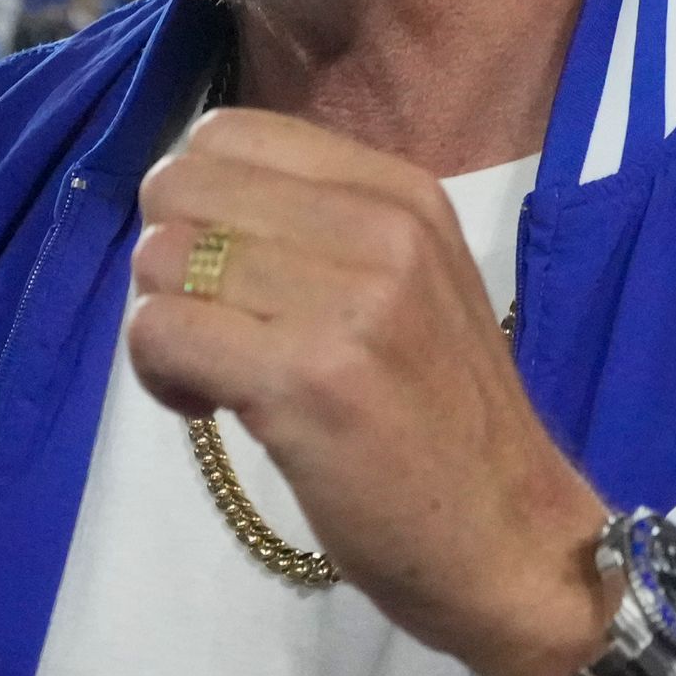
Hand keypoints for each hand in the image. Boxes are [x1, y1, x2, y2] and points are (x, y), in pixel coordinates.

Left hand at [129, 108, 612, 675]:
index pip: (228, 133)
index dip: (198, 207)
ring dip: (162, 326)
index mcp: (403, 193)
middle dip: (167, 263)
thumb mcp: (411, 287)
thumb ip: (321, 232)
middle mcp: (381, 228)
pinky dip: (161, 375)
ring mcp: (349, 301)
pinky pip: (162, 331)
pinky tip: (212, 410)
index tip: (232, 281)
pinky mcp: (308, 380)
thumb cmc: (447, 428)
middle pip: (180, 187)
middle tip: (213, 332)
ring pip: (161, 259)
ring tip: (217, 378)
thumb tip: (190, 209)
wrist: (514, 543)